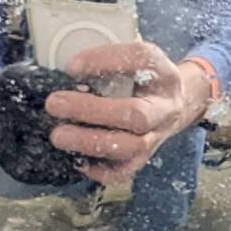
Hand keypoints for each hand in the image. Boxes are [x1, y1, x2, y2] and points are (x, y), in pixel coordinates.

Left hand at [44, 47, 215, 179]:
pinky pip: (125, 171)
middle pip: (136, 114)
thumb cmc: (144, 79)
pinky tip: (76, 159)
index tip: (71, 66)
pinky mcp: (145, 158)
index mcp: (163, 73)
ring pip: (130, 147)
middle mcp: (165, 107)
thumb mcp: (135, 61)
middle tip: (54, 103)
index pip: (142, 60)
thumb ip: (109, 62)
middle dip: (91, 110)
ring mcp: (157, 136)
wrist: (176, 105)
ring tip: (58, 135)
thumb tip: (69, 71)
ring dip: (90, 142)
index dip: (106, 61)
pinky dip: (99, 170)